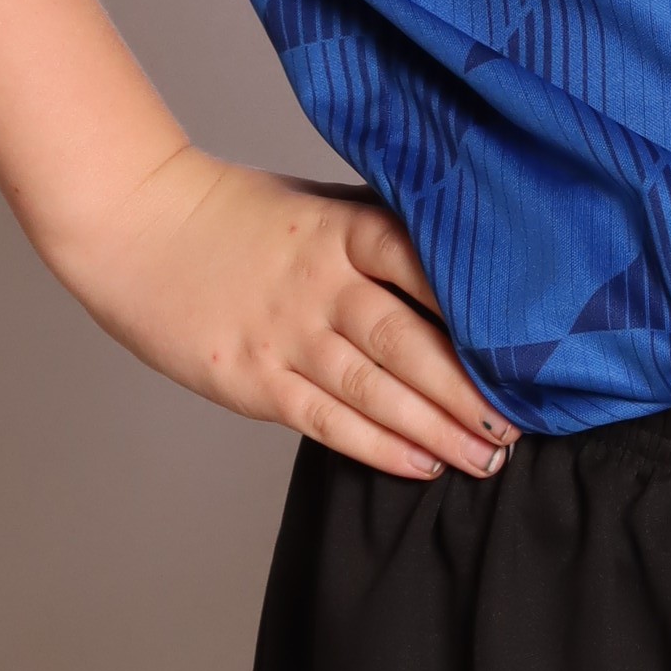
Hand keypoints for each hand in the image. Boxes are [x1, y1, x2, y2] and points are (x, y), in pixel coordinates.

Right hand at [48, 150, 517, 480]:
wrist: (138, 228)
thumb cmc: (239, 216)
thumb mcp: (317, 207)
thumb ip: (380, 237)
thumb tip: (466, 271)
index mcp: (343, 229)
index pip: (425, 268)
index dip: (479, 311)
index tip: (532, 345)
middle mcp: (319, 283)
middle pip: (409, 342)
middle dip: (470, 390)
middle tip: (521, 425)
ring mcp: (285, 334)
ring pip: (374, 390)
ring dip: (436, 429)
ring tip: (488, 458)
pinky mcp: (253, 379)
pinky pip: (327, 420)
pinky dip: (378, 446)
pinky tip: (421, 463)